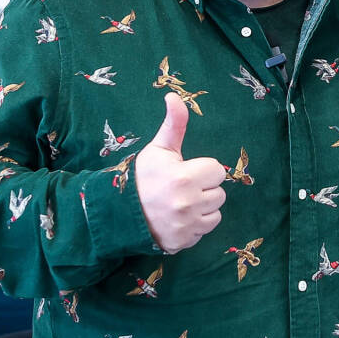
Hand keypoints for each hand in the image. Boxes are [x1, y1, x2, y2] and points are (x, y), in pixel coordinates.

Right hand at [134, 92, 225, 253]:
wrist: (119, 213)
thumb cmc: (142, 177)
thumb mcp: (158, 148)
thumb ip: (173, 124)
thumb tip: (174, 95)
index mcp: (183, 178)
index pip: (217, 170)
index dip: (203, 169)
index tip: (186, 171)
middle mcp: (187, 204)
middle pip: (220, 193)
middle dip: (204, 188)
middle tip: (183, 187)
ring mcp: (186, 226)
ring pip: (216, 212)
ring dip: (203, 207)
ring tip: (182, 202)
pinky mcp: (184, 242)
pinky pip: (205, 231)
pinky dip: (196, 225)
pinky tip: (180, 218)